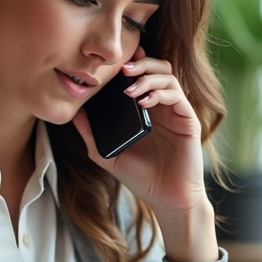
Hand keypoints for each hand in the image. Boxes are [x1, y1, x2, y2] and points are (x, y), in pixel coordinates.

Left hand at [72, 47, 206, 216]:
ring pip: (168, 76)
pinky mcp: (188, 120)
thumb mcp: (107, 155)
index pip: (141, 75)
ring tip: (129, 87)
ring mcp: (176, 111)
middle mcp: (162, 105)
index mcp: (145, 109)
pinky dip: (160, 93)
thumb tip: (74, 112)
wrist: (167, 199)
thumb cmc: (141, 177)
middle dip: (140, 62)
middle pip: (157, 67)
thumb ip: (91, 134)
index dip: (130, 62)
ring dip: (148, 76)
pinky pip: (177, 95)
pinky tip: (143, 102)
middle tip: (122, 69)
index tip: (113, 62)